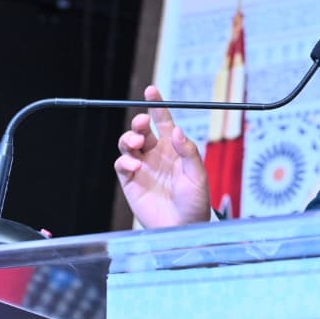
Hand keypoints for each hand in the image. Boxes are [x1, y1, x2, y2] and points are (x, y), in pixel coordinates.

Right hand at [114, 86, 211, 227]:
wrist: (185, 228)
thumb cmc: (196, 202)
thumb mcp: (198, 175)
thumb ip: (188, 151)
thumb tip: (177, 130)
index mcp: (173, 148)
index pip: (162, 121)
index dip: (156, 106)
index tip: (151, 91)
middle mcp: (155, 154)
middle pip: (141, 130)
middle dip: (138, 122)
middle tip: (141, 124)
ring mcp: (142, 167)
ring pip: (127, 144)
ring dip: (129, 139)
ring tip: (137, 144)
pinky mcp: (130, 182)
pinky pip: (121, 165)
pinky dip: (124, 162)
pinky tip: (135, 166)